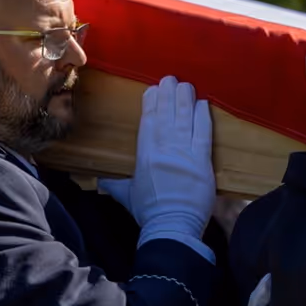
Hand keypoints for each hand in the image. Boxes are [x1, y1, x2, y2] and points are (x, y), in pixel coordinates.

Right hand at [99, 76, 214, 243]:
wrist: (171, 226)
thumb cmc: (149, 212)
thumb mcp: (127, 196)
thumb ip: (115, 185)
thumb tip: (102, 181)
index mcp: (145, 155)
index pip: (148, 123)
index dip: (151, 104)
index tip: (154, 89)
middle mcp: (163, 149)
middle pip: (166, 116)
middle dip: (168, 95)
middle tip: (171, 78)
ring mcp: (184, 154)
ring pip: (184, 120)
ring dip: (185, 100)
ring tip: (186, 85)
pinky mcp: (202, 162)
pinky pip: (203, 134)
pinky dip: (203, 118)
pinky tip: (204, 104)